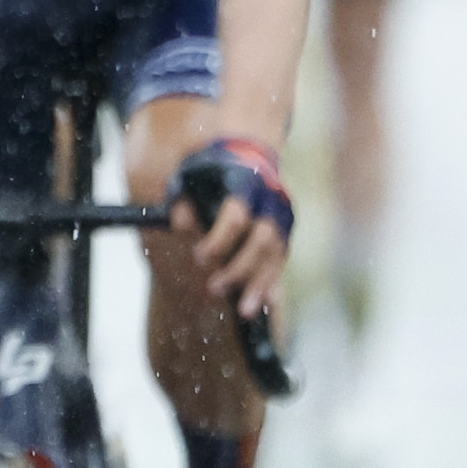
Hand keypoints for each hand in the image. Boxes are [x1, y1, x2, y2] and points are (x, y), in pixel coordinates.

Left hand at [169, 138, 292, 317]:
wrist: (244, 155)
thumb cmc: (209, 170)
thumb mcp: (188, 176)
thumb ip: (181, 198)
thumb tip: (180, 225)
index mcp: (245, 182)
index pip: (236, 217)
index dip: (218, 241)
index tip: (198, 258)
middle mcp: (271, 199)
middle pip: (262, 240)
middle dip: (239, 268)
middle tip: (213, 288)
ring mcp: (282, 216)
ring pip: (277, 255)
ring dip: (259, 284)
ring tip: (243, 311)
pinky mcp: (286, 232)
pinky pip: (281, 261)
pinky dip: (271, 282)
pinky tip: (262, 305)